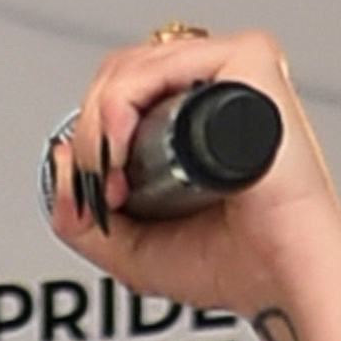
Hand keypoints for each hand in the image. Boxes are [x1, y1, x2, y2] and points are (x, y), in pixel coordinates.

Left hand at [40, 26, 340, 321]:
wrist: (283, 278)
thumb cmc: (235, 267)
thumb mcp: (133, 250)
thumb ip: (82, 216)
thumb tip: (57, 162)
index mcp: (198, 121)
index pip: (124, 94)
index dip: (93, 138)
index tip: (97, 193)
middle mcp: (217, 89)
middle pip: (119, 73)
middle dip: (88, 134)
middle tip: (100, 189)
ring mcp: (232, 72)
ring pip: (129, 67)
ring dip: (97, 128)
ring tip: (111, 178)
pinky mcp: (247, 61)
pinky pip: (159, 62)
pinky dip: (121, 104)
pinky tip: (119, 148)